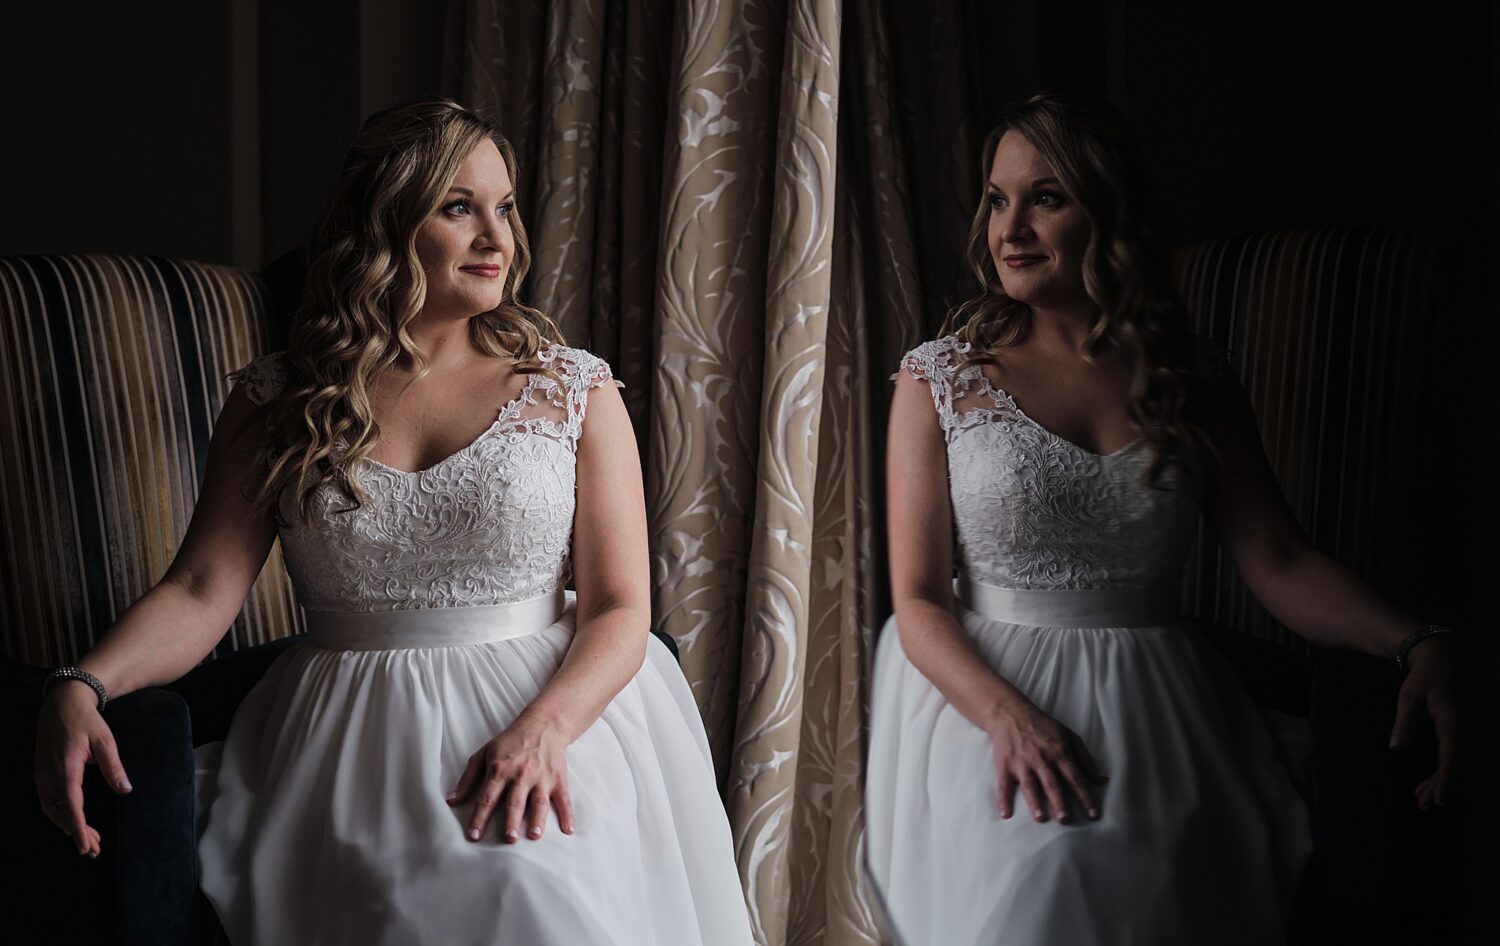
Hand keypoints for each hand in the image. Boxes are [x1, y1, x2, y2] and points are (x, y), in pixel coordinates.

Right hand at [33, 683, 132, 856]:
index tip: (85, 846)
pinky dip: (59, 815)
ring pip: (52, 809)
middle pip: (60, 813)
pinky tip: (72, 821)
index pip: (71, 806)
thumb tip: (125, 789)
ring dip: (67, 826)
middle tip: (93, 850)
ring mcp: (42, 774)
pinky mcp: (41, 772)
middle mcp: (49, 774)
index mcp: (66, 768)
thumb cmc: (87, 721)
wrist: (63, 702)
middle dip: (76, 833)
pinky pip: (47, 800)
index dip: (78, 829)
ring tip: (88, 840)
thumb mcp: (105, 741)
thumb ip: (114, 766)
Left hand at [448, 713, 574, 842]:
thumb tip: (451, 801)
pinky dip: (568, 815)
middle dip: (512, 821)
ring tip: (535, 836)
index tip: (473, 836)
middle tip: (509, 839)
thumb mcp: (483, 754)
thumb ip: (468, 778)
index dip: (479, 818)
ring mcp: (542, 778)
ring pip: (539, 802)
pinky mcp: (559, 779)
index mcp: (500, 770)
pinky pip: (564, 800)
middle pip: (515, 802)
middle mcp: (521, 775)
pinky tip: (568, 830)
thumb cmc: (510, 742)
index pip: (487, 798)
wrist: (542, 725)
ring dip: (538, 819)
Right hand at [988, 701, 1106, 822]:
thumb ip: (1086, 759)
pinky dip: (1003, 799)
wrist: (1011, 713)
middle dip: (1059, 802)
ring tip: (1040, 818)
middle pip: (1052, 784)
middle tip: (1065, 819)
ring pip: (1030, 785)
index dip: (1085, 797)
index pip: (1075, 778)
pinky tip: (1005, 814)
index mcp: (1059, 752)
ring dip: (1035, 802)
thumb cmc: (1043, 726)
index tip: (1093, 815)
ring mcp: (1022, 762)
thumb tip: (1102, 780)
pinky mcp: (1005, 765)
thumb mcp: (1069, 736)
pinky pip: (1004, 785)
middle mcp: (1041, 758)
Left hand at [1389, 636, 1458, 808]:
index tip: (1440, 798)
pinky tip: (1428, 784)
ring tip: (1422, 799)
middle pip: (1452, 764)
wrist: (1438, 661)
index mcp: (1451, 721)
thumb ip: (1404, 722)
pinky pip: (1450, 756)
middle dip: (1439, 786)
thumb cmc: (1422, 678)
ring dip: (1439, 782)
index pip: (1450, 755)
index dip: (1445, 778)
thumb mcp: (1408, 697)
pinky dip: (1440, 772)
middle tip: (1424, 805)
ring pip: (1452, 763)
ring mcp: (1459, 731)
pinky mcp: (1454, 731)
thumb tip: (1395, 747)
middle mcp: (1459, 729)